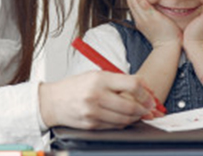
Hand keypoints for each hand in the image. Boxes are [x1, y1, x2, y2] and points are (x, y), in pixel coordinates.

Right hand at [38, 71, 159, 129]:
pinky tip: (123, 118)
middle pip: (130, 106)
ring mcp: (93, 112)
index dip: (145, 93)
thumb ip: (118, 80)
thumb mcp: (95, 75)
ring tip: (137, 113)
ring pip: (125, 119)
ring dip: (135, 118)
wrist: (52, 101)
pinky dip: (123, 123)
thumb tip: (143, 88)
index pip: (131, 85)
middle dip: (144, 109)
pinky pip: (115, 127)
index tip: (150, 97)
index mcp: (99, 79)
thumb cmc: (75, 86)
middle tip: (148, 108)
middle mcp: (96, 95)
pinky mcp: (91, 125)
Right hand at [125, 0, 181, 48]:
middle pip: (130, 1)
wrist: (168, 47)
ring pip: (134, 2)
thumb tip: (156, 10)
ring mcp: (144, 19)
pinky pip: (143, 6)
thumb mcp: (156, 26)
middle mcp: (140, 19)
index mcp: (140, 20)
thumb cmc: (166, 38)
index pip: (132, 4)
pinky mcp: (151, 18)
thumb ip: (154, 17)